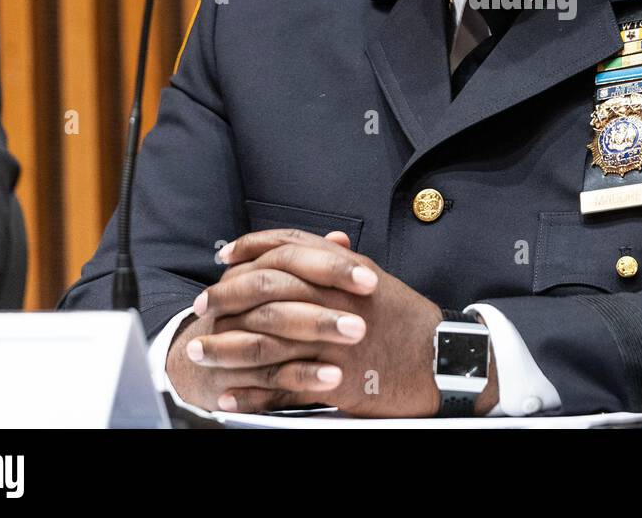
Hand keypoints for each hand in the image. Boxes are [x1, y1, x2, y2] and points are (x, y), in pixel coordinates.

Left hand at [168, 228, 497, 415]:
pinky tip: (229, 396)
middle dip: (226, 297)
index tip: (224, 258)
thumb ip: (340, 262)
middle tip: (201, 307)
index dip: (251, 248)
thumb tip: (317, 244)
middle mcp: (335, 299)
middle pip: (266, 290)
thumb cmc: (407, 320)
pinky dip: (251, 394)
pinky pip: (283, 386)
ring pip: (266, 340)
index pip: (288, 248)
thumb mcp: (375, 279)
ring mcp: (334, 340)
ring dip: (226, 348)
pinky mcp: (337, 378)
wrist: (442, 358)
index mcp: (345, 270)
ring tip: (198, 353)